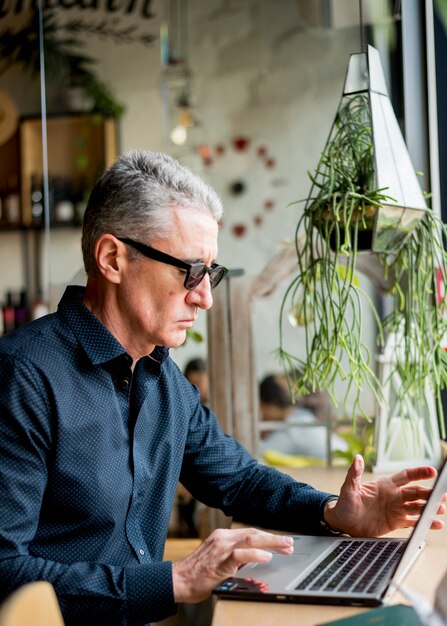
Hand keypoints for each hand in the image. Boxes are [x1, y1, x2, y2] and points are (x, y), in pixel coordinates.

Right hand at [172, 527, 293, 602]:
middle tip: (290, 543)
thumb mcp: (218, 560)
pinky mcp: (218, 562)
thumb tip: (257, 557)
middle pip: (253, 533)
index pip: (250, 533)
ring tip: (285, 547)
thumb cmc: (197, 573)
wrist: (178, 581)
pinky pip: (239, 555)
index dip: (268, 537)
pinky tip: (267, 556)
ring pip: (250, 540)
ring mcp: (220, 549)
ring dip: (271, 543)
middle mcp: (222, 538)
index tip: (283, 542)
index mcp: (222, 537)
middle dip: (274, 538)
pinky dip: (255, 554)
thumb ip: (235, 556)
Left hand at [324, 454, 446, 536]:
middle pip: (416, 493)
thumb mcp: (348, 488)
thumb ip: (354, 473)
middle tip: (442, 494)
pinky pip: (413, 521)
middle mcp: (393, 496)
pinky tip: (436, 523)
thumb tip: (357, 457)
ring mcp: (396, 509)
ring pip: (417, 507)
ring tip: (441, 509)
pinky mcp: (396, 522)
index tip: (432, 471)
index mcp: (385, 485)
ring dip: (430, 507)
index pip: (406, 476)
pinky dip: (425, 522)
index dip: (419, 473)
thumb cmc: (345, 502)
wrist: (343, 522)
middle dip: (429, 493)